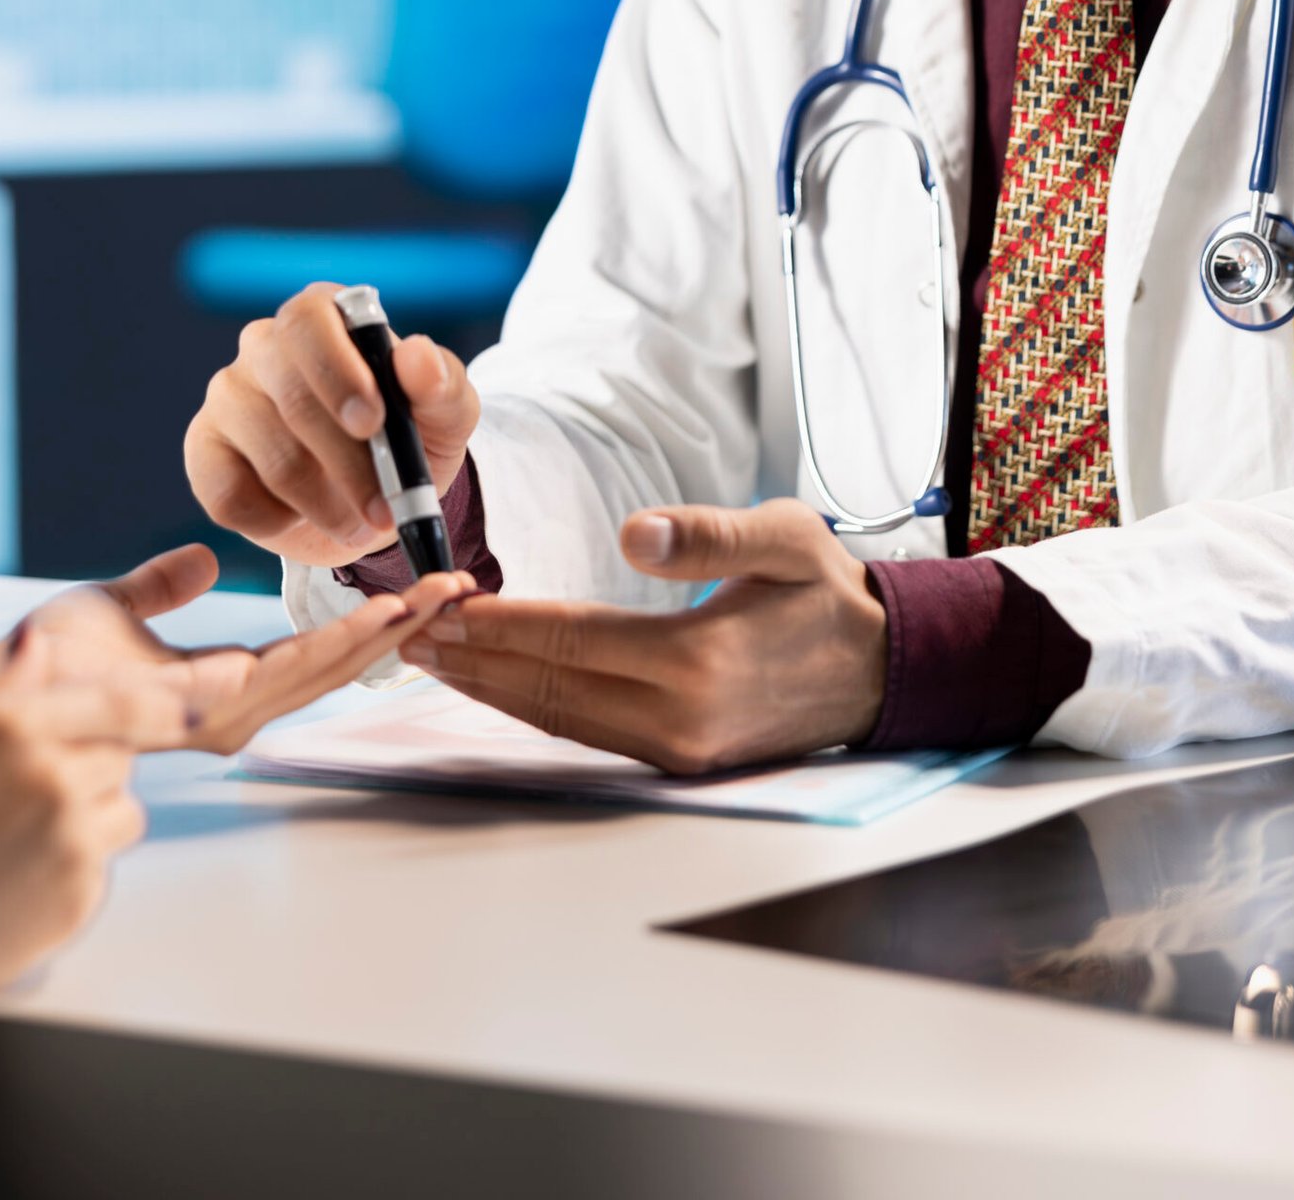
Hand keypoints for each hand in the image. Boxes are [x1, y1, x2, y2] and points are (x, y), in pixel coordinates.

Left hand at [0, 543, 475, 753]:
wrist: (10, 697)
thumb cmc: (45, 669)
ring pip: (332, 665)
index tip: (409, 592)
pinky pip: (299, 668)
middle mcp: (235, 709)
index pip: (309, 653)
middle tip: (454, 591)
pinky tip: (389, 614)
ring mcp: (232, 713)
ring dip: (391, 629)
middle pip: (339, 662)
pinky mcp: (220, 706)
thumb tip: (199, 562)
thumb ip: (161, 586)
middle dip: (400, 625)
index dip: (363, 625)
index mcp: (217, 688)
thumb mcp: (117, 609)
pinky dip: (350, 638)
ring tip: (441, 594)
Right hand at [0, 629, 179, 999]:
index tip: (235, 676)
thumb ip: (14, 681)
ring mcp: (67, 832)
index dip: (176, 694)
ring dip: (94, 807)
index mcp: (17, 724)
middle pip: (123, 750)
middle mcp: (47, 774)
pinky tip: (38, 858)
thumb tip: (37, 641)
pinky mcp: (80, 882)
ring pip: (122, 799)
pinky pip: (112, 844)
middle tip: (44, 782)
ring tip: (32, 825)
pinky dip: (88, 850)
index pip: (123, 699)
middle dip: (99, 758)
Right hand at [183, 282, 479, 567]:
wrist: (376, 498)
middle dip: (346, 461)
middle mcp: (265, 346)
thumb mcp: (445, 413)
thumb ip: (440, 383)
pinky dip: (279, 523)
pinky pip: (230, 496)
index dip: (337, 371)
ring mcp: (228, 397)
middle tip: (385, 509)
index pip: (309, 320)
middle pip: (291, 396)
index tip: (373, 422)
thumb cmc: (409, 438)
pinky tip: (308, 518)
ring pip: (271, 455)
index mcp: (322, 315)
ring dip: (327, 503)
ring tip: (364, 524)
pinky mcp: (204, 453)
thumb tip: (417, 356)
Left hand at [399, 499, 887, 773]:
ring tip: (438, 657)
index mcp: (697, 660)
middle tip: (410, 630)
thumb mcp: (784, 537)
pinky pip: (587, 732)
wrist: (882, 668)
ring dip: (492, 686)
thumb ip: (707, 534)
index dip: (502, 620)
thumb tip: (637, 533)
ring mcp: (677, 748)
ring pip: (560, 718)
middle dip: (475, 657)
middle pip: (550, 686)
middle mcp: (679, 717)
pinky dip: (534, 706)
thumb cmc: (829, 592)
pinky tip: (501, 684)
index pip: (571, 639)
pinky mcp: (679, 760)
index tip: (446, 599)